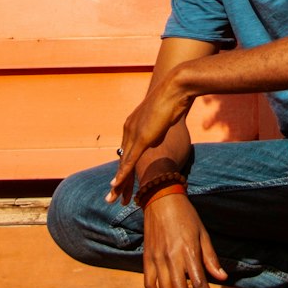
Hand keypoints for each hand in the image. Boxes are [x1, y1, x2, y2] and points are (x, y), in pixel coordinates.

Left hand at [107, 63, 192, 206]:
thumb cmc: (173, 102)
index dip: (124, 170)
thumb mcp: (162, 121)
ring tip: (112, 199)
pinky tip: (116, 185)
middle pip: (122, 161)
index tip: (121, 185)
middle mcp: (129, 130)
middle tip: (111, 198)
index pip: (127, 153)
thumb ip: (156, 133)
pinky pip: (130, 160)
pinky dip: (122, 174)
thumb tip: (156, 142)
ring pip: (123, 164)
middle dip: (118, 182)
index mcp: (133, 125)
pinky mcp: (141, 137)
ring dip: (119, 183)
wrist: (176, 89)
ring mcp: (134, 133)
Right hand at [142, 191, 226, 287]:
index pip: (200, 284)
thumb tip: (222, 278)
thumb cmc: (186, 216)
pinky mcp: (147, 259)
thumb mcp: (203, 234)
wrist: (161, 199)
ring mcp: (157, 259)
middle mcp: (171, 258)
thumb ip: (211, 257)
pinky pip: (149, 284)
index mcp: (188, 251)